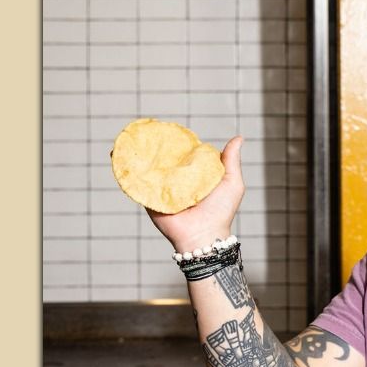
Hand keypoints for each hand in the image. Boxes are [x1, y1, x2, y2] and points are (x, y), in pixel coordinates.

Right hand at [146, 136, 245, 253]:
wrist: (204, 236)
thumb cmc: (221, 211)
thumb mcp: (232, 183)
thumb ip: (232, 160)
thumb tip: (238, 137)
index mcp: (195, 175)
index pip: (185, 155)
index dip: (181, 144)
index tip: (174, 131)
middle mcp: (178, 182)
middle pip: (166, 161)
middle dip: (159, 149)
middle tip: (153, 132)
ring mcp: (162, 190)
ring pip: (151, 170)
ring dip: (144, 158)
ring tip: (136, 141)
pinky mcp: (151, 199)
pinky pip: (140, 184)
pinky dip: (135, 173)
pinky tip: (127, 158)